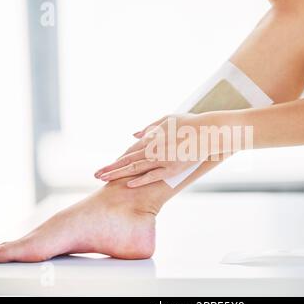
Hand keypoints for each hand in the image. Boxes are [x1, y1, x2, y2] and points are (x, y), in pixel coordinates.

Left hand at [94, 114, 210, 187]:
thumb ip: (150, 127)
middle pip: (127, 160)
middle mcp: (154, 148)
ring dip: (118, 174)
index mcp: (152, 137)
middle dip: (110, 168)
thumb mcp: (167, 120)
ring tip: (104, 179)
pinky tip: (129, 184)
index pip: (131, 150)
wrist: (207, 131)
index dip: (119, 159)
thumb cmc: (189, 123)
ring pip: (135, 168)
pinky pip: (153, 176)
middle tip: (96, 174)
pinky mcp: (172, 169)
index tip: (110, 165)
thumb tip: (135, 135)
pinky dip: (140, 180)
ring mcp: (162, 159)